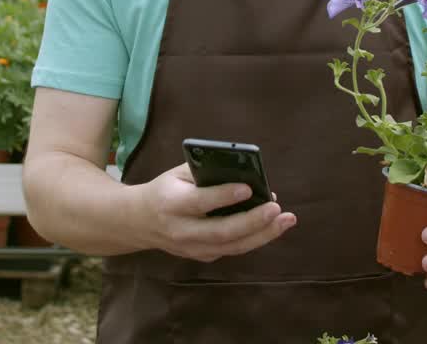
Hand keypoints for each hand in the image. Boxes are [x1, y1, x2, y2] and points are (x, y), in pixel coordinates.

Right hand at [134, 162, 296, 262]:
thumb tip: (244, 171)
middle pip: (221, 231)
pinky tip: (273, 226)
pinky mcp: (202, 256)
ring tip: (286, 220)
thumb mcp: (177, 174)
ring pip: (232, 246)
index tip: (249, 188)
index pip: (200, 202)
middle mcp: (182, 230)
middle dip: (253, 221)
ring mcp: (192, 248)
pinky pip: (233, 249)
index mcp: (172, 204)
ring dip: (263, 234)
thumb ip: (205, 171)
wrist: (140, 222)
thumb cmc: (166, 189)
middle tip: (277, 208)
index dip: (224, 196)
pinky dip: (255, 238)